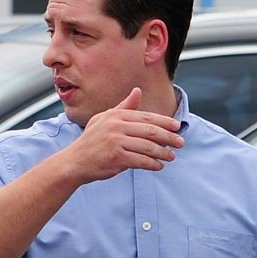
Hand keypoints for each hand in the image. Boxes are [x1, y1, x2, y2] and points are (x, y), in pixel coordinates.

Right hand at [67, 88, 182, 183]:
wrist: (75, 161)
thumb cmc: (92, 140)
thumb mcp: (105, 118)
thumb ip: (124, 107)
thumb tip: (137, 91)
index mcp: (116, 115)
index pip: (146, 117)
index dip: (164, 122)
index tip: (177, 127)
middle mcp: (116, 126)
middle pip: (150, 131)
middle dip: (169, 137)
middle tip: (180, 142)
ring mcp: (116, 142)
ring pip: (148, 147)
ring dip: (163, 153)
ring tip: (171, 156)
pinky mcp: (116, 158)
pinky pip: (141, 161)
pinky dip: (152, 164)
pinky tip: (159, 166)